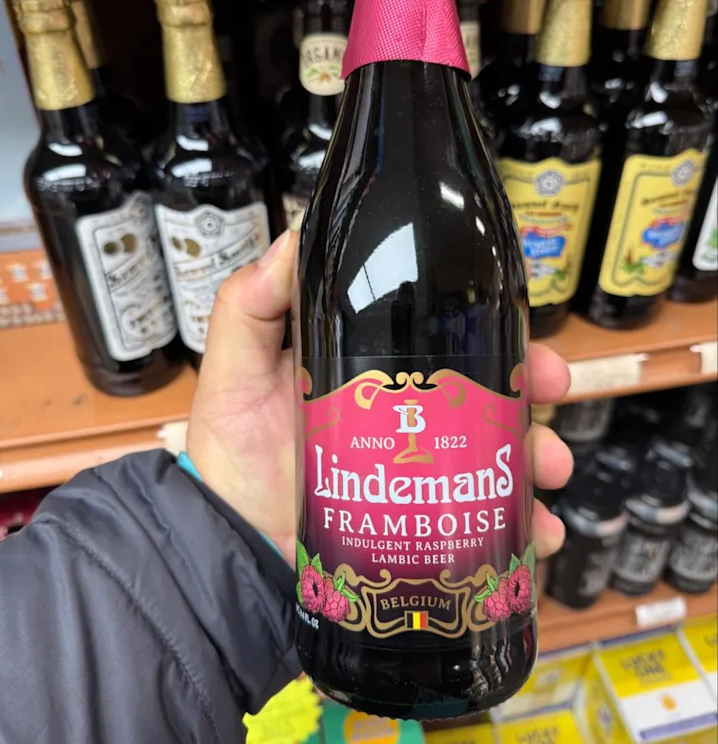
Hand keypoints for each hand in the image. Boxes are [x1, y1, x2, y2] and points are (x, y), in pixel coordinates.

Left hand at [188, 229, 572, 566]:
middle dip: (532, 388)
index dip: (491, 328)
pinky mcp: (427, 523)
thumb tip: (295, 236)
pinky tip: (537, 532)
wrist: (235, 551)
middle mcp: (408, 417)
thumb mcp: (234, 373)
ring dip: (540, 454)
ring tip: (547, 471)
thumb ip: (251, 308)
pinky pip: (488, 521)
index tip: (523, 330)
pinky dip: (526, 526)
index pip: (444, 337)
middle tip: (553, 392)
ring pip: (502, 453)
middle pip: (488, 392)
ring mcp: (422, 472)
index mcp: (376, 372)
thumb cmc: (233, 457)